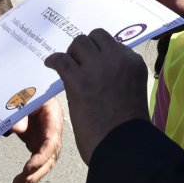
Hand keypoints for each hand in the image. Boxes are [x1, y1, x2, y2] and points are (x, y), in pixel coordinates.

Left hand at [8, 98, 62, 182]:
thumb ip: (21, 112)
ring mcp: (48, 142)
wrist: (36, 93)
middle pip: (49, 159)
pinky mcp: (41, 147)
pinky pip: (36, 164)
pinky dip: (28, 175)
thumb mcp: (26, 97)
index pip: (51, 143)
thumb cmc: (33, 93)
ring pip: (44, 165)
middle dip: (35, 173)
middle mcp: (54, 134)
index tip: (28, 168)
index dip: (41, 157)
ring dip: (31, 179)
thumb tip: (16, 129)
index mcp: (53, 119)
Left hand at [44, 29, 148, 164]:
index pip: (112, 43)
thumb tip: (97, 68)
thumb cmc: (128, 127)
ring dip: (71, 54)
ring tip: (68, 67)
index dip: (100, 52)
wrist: (124, 146)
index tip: (92, 61)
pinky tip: (50, 64)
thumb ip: (120, 74)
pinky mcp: (79, 80)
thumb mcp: (133, 90)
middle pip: (95, 36)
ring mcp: (98, 68)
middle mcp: (117, 59)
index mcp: (133, 62)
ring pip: (78, 43)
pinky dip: (54, 60)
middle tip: (79, 63)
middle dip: (85, 48)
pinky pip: (61, 59)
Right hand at [84, 0, 183, 29]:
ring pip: (113, 16)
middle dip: (91, 5)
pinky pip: (126, 29)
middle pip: (105, 1)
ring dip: (101, 19)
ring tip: (81, 25)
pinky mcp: (142, 27)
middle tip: (71, 12)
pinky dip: (116, 31)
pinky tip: (102, 34)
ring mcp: (136, 12)